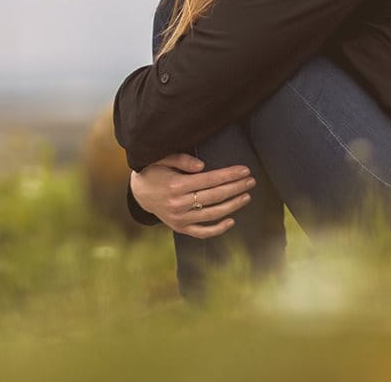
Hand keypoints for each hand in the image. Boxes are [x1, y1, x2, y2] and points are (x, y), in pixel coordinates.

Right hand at [129, 153, 257, 237]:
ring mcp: (180, 219)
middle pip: (214, 196)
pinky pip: (202, 232)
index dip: (229, 175)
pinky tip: (231, 220)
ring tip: (247, 196)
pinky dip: (218, 229)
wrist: (139, 193)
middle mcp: (178, 204)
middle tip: (251, 180)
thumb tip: (203, 166)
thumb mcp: (162, 159)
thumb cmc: (154, 171)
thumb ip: (182, 159)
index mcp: (175, 185)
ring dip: (233, 206)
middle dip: (236, 187)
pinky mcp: (180, 228)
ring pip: (212, 214)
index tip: (245, 170)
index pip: (209, 180)